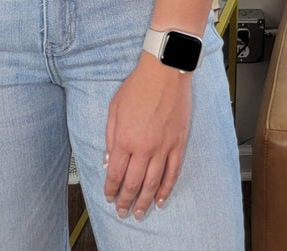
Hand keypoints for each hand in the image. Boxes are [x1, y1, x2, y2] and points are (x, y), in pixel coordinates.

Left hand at [103, 52, 191, 219]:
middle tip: (122, 212)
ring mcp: (162, 148)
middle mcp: (143, 148)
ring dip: (144, 202)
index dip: (111, 189)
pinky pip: (172, 173)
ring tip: (139, 214)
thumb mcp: (114, 107)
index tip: (109, 197)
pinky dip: (166, 189)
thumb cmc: (139, 85)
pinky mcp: (178, 144)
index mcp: (124, 139)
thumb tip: (109, 160)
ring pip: (152, 184)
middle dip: (125, 201)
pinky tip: (160, 200)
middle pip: (133, 184)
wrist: (165, 72)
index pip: (115, 173)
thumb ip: (110, 136)